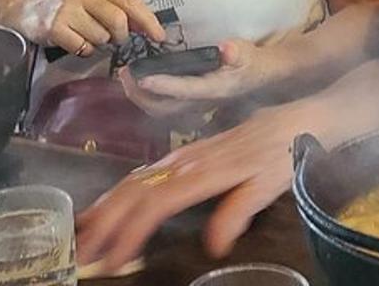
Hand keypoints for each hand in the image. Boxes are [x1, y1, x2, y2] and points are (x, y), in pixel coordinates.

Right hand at [16, 0, 163, 55]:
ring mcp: (68, 10)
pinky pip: (83, 47)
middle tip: (114, 39)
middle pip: (118, 21)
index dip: (148, 20)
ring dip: (98, 42)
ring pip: (101, 38)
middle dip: (121, 36)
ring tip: (84, 33)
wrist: (22, 3)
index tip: (159, 36)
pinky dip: (83, 50)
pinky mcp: (55, 28)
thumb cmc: (63, 2)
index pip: (130, 1)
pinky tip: (74, 41)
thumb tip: (144, 26)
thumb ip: (116, 8)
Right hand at [75, 96, 323, 271]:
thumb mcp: (268, 185)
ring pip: (133, 179)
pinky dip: (119, 191)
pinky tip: (109, 204)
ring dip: (106, 206)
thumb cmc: (283, 154)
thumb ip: (238, 211)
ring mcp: (182, 155)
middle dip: (104, 221)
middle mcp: (185, 161)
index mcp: (203, 171)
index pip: (155, 204)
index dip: (130, 232)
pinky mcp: (185, 154)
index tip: (112, 258)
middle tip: (82, 249)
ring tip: (83, 231)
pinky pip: (143, 172)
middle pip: (134, 190)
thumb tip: (213, 245)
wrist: (296, 120)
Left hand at [125, 39, 287, 102]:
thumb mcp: (247, 52)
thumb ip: (236, 52)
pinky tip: (139, 86)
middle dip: (140, 95)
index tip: (141, 78)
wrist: (261, 77)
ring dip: (140, 98)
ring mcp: (195, 107)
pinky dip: (147, 99)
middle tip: (125, 74)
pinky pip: (164, 108)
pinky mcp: (190, 105)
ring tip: (127, 79)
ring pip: (161, 111)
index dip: (162, 86)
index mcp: (213, 89)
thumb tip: (227, 48)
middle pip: (164, 108)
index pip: (184, 90)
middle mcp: (201, 103)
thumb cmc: (251, 62)